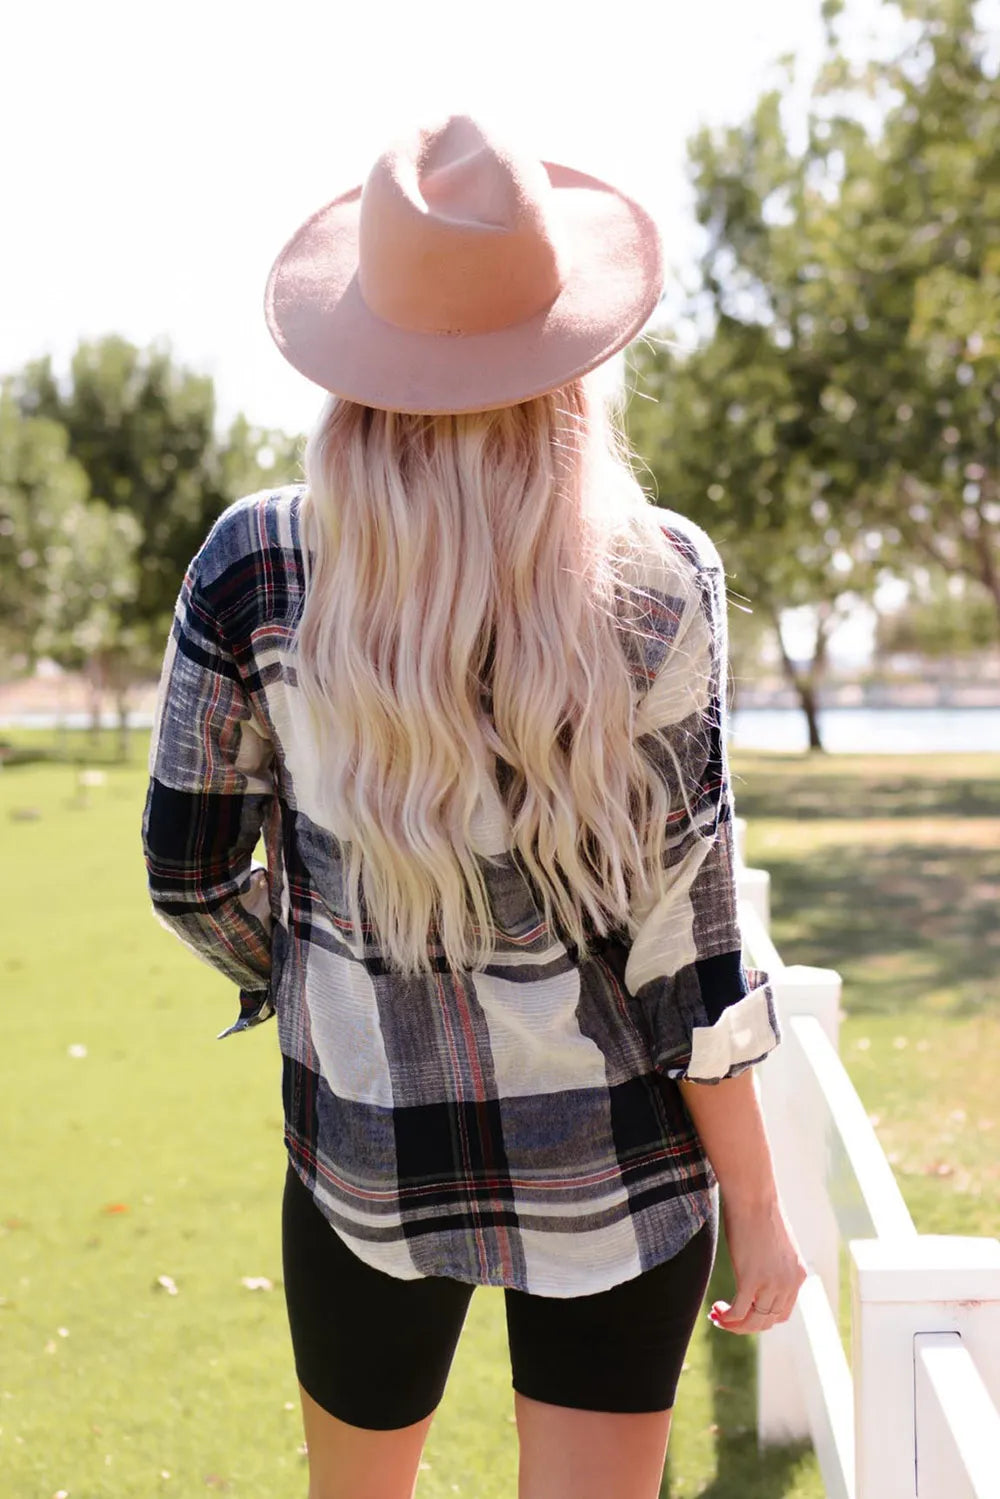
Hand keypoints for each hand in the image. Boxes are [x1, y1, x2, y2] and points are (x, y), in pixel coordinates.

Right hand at [708, 1194, 807, 1334]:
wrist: (753, 1196)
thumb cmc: (759, 1210)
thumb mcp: (776, 1244)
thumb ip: (774, 1263)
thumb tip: (760, 1270)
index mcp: (798, 1274)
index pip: (782, 1312)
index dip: (761, 1317)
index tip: (743, 1312)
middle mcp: (789, 1283)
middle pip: (769, 1320)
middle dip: (746, 1325)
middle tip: (726, 1318)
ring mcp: (772, 1283)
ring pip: (754, 1321)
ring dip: (735, 1325)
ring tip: (718, 1316)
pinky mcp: (751, 1279)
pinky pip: (739, 1311)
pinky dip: (727, 1317)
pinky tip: (716, 1310)